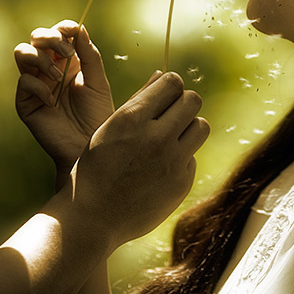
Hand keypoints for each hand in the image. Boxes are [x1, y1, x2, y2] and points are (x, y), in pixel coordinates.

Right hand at [14, 20, 112, 174]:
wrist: (89, 146)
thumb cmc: (97, 115)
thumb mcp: (98, 82)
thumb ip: (90, 56)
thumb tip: (80, 29)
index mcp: (68, 61)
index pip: (58, 35)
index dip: (62, 27)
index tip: (72, 29)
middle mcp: (49, 69)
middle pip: (36, 38)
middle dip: (49, 38)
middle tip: (67, 53)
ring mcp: (36, 84)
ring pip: (22, 53)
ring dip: (40, 58)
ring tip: (59, 76)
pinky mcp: (26, 102)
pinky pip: (24, 82)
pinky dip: (39, 86)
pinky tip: (53, 102)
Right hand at [69, 72, 209, 249]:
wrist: (91, 219)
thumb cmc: (95, 167)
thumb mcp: (109, 128)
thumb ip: (139, 100)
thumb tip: (164, 75)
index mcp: (132, 119)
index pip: (173, 82)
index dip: (170, 87)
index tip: (165, 96)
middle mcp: (155, 137)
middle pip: (193, 101)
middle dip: (183, 104)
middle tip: (171, 115)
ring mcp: (172, 162)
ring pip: (201, 126)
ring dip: (188, 128)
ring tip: (170, 138)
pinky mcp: (181, 183)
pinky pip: (193, 157)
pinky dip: (180, 159)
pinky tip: (160, 169)